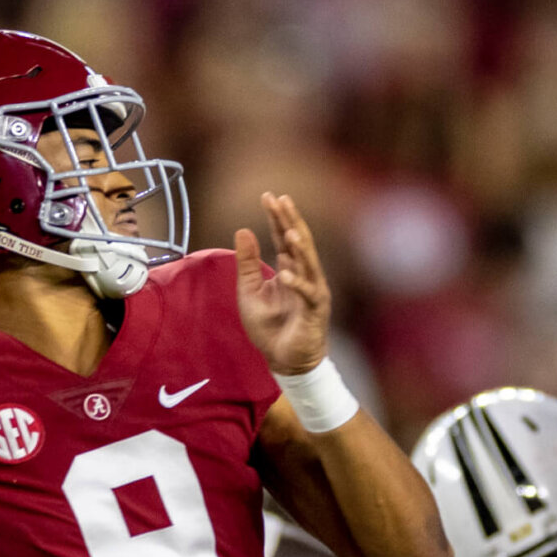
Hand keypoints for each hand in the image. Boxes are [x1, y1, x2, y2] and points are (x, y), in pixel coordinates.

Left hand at [235, 193, 329, 375]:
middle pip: (299, 242)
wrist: (285, 361)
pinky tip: (285, 273)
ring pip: (308, 264)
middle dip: (290, 221)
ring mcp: (312, 291)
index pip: (282, 237)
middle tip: (281, 199)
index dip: (277, 217)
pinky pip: (307, 293)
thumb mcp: (249, 291)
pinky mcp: (314, 311)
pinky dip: (297, 283)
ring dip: (300, 247)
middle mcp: (304, 275)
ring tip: (289, 229)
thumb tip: (242, 230)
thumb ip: (247, 263)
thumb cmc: (270, 327)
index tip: (269, 196)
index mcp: (289, 269)